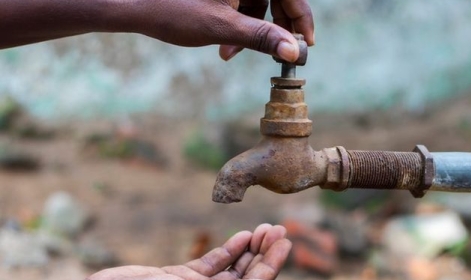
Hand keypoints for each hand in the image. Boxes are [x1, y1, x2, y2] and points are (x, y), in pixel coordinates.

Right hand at [0, 224, 291, 279]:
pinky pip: (213, 265)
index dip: (272, 266)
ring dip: (250, 250)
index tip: (285, 242)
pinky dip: (229, 250)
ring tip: (266, 229)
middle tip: (280, 229)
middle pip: (247, 279)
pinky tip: (242, 237)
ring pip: (233, 271)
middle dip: (265, 255)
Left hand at [137, 0, 313, 61]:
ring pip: (260, 1)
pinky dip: (239, 24)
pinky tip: (226, 47)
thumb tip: (293, 52)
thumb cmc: (173, 10)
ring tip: (232, 54)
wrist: (133, 5)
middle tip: (278, 54)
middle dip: (277, 27)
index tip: (306, 45)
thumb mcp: (222, 27)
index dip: (302, 18)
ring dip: (254, 30)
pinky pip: (243, 2)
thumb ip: (262, 37)